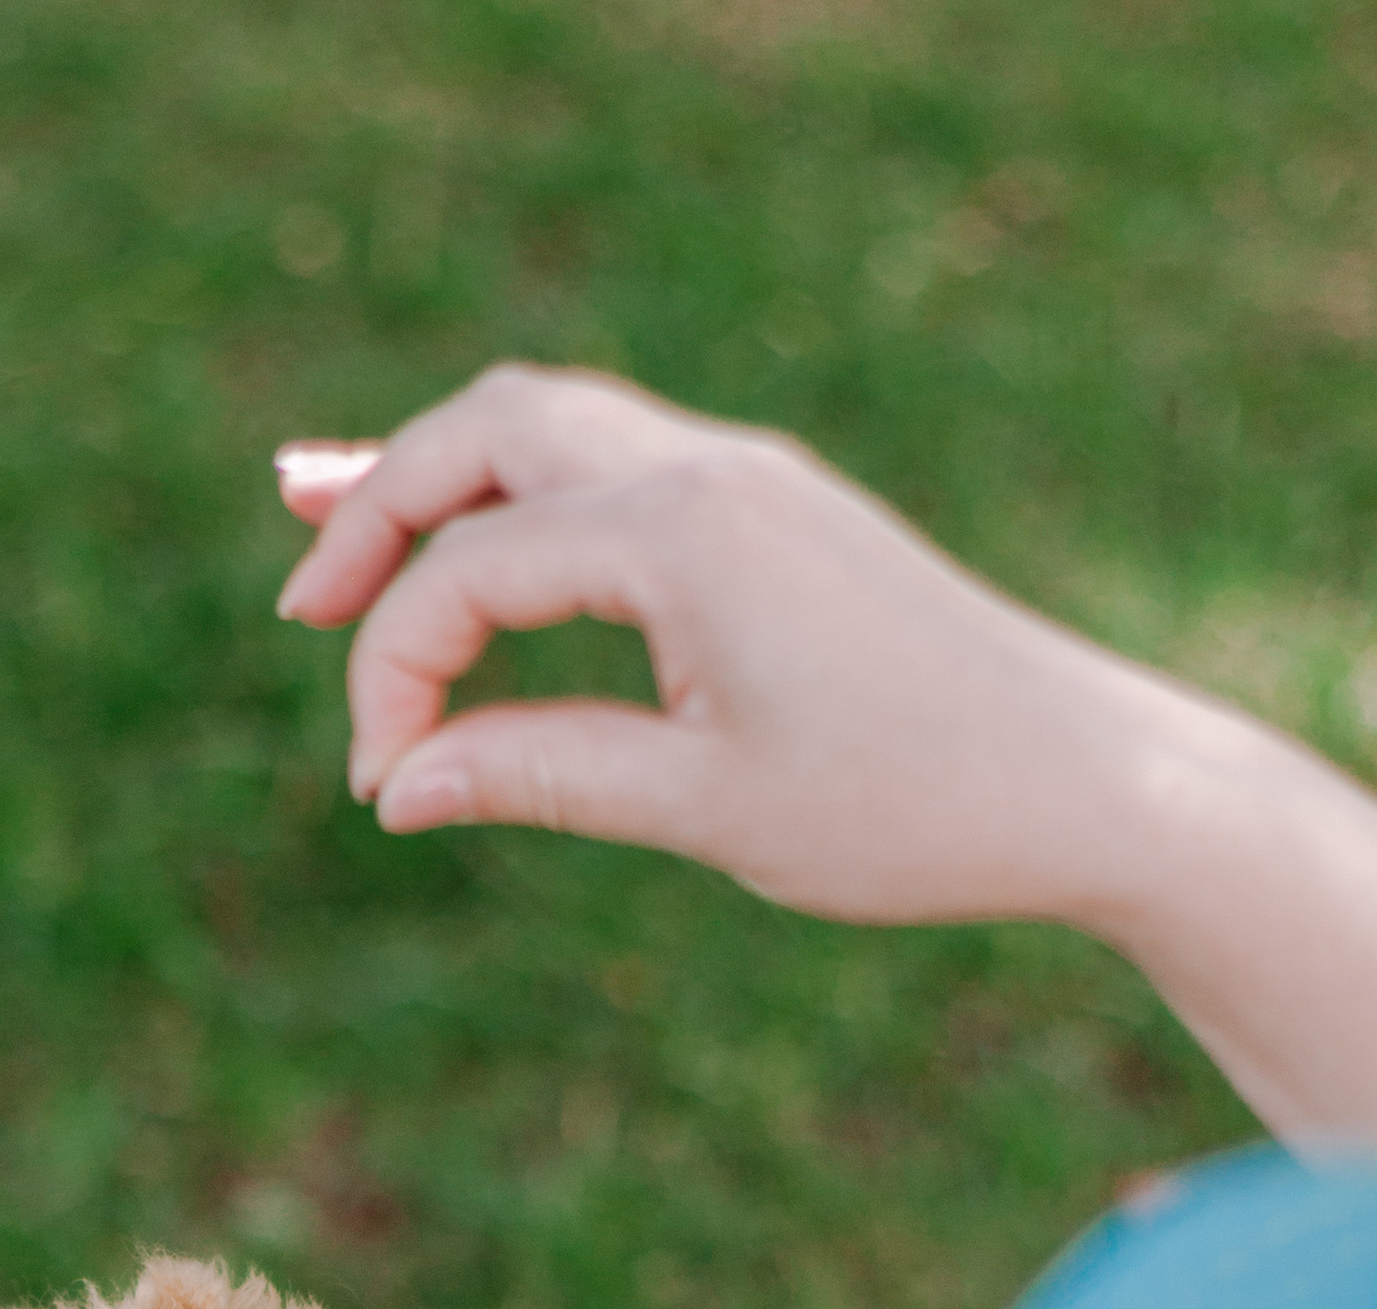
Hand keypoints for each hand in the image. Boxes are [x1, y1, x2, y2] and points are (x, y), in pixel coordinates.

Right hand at [272, 363, 1168, 926]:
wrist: (1085, 776)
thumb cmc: (909, 807)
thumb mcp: (705, 810)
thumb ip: (539, 776)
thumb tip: (398, 785)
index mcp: (681, 533)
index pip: (470, 570)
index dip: (395, 677)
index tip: (382, 789)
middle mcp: (706, 472)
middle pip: (485, 431)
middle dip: (373, 509)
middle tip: (297, 606)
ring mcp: (744, 479)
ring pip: (545, 424)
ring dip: (434, 473)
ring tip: (320, 507)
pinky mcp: (771, 512)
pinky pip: (608, 464)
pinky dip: (518, 490)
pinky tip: (476, 533)